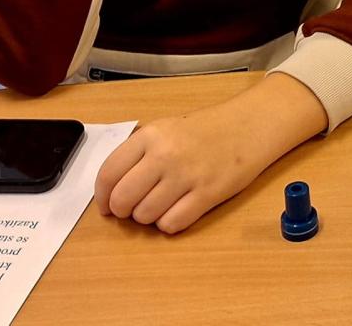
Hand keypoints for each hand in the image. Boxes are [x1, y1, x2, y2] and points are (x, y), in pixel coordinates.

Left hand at [94, 73, 325, 233]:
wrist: (249, 126)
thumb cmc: (205, 130)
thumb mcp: (166, 130)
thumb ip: (138, 155)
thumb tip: (111, 193)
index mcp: (151, 135)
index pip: (108, 174)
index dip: (102, 197)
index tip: (107, 206)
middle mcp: (165, 154)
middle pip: (123, 199)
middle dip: (123, 212)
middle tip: (134, 209)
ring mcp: (187, 175)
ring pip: (145, 215)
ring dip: (148, 217)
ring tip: (163, 204)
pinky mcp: (208, 194)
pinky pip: (171, 224)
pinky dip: (169, 223)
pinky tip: (178, 210)